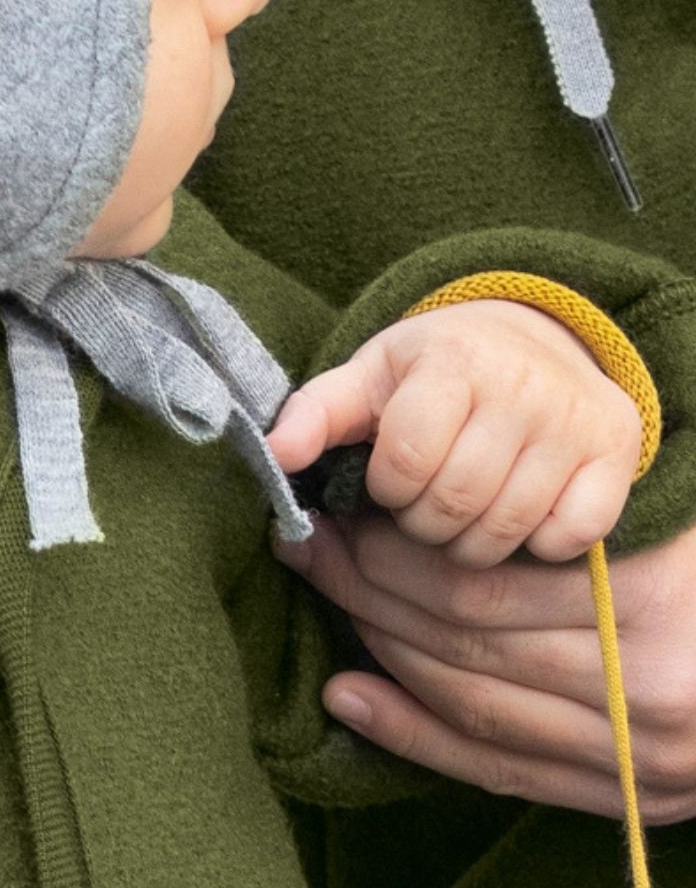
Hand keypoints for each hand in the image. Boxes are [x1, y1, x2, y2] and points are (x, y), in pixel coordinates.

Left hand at [267, 299, 644, 567]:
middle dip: (422, 523)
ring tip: (457, 518)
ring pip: (508, 528)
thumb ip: (316, 413)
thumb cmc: (431, 371)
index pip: (405, 460)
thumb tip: (272, 454)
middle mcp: (523, 386)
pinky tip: (515, 517)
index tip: (386, 481)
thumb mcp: (368, 378)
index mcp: (453, 360)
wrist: (531, 343)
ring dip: (469, 543)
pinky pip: (569, 537)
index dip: (386, 486)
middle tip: (420, 508)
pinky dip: (535, 545)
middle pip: (455, 502)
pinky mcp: (616, 457)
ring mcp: (575, 422)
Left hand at [271, 507, 695, 823]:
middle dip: (366, 589)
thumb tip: (442, 491)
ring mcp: (649, 761)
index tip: (331, 507)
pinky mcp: (643, 800)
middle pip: (463, 643)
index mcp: (652, 608)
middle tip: (306, 544)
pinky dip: (414, 733)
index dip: (388, 551)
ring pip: (471, 704)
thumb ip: (566, 516)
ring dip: (379, 649)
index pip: (477, 587)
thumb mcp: (661, 517)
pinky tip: (349, 694)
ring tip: (324, 594)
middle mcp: (651, 696)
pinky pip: (501, 770)